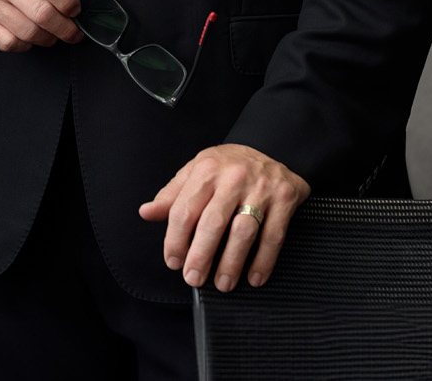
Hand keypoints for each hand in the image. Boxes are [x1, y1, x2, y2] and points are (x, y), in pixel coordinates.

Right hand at [0, 0, 90, 50]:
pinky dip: (26, 44)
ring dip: (48, 38)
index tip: (75, 8)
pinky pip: (9, 43)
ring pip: (27, 33)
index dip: (69, 1)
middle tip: (72, 30)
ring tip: (53, 33)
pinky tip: (30, 35)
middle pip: (41, 13)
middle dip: (65, 27)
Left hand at [139, 144, 309, 291]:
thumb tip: (147, 213)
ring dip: (231, 263)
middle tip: (193, 278)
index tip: (173, 262)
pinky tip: (254, 277)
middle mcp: (233, 178)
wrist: (273, 147)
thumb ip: (172, 195)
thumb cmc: (229, 165)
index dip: (176, 240)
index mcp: (206, 169)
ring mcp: (261, 189)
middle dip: (201, 256)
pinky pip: (273, 236)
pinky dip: (263, 260)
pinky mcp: (285, 199)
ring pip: (243, 231)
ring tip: (222, 284)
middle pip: (213, 223)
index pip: (185, 210)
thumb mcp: (197, 171)